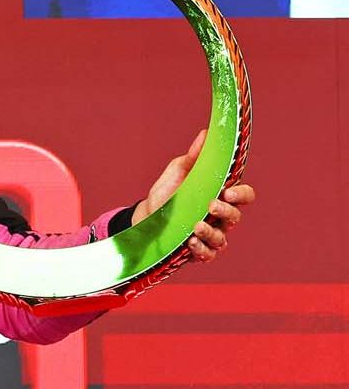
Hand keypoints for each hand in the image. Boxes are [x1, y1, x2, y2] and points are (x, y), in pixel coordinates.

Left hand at [131, 129, 256, 260]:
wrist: (144, 215)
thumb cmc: (167, 192)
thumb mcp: (178, 171)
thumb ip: (194, 156)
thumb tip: (206, 133)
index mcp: (220, 195)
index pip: (243, 196)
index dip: (242, 194)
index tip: (228, 191)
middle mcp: (219, 217)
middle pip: (236, 217)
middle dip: (227, 212)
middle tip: (211, 206)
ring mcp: (210, 235)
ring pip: (222, 238)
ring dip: (211, 233)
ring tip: (196, 226)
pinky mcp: (197, 250)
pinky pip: (207, 254)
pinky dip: (202, 249)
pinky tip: (190, 242)